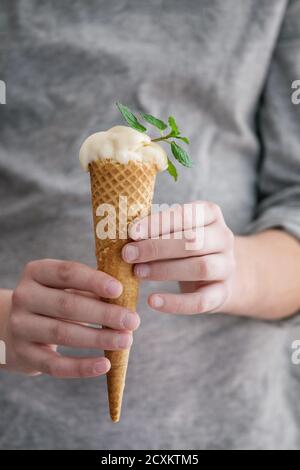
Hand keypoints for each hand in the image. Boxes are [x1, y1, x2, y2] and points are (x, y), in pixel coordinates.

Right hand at [3, 260, 139, 376]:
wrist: (19, 326)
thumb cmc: (56, 301)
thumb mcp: (68, 287)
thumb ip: (92, 289)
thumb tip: (127, 298)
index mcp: (36, 272)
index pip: (67, 273)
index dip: (94, 281)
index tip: (120, 290)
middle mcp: (24, 297)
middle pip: (67, 305)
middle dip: (104, 314)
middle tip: (133, 321)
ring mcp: (20, 326)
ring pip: (62, 334)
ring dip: (98, 338)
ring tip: (126, 340)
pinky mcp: (24, 354)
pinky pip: (55, 365)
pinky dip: (81, 367)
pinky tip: (105, 364)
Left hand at [122, 201, 234, 314]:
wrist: (217, 273)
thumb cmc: (185, 246)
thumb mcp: (175, 230)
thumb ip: (153, 228)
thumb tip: (118, 229)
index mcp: (211, 214)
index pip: (186, 215)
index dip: (158, 223)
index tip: (131, 232)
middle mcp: (224, 238)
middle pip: (193, 241)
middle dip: (157, 247)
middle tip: (128, 254)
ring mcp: (226, 266)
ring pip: (200, 267)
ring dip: (165, 270)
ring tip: (138, 273)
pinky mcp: (223, 293)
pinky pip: (202, 301)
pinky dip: (176, 303)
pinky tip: (153, 301)